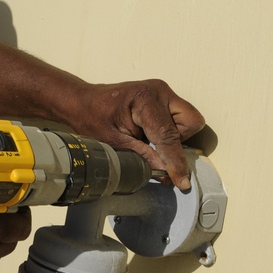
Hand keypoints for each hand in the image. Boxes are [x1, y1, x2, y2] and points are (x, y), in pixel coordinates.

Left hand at [66, 79, 204, 189]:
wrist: (83, 101)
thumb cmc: (92, 117)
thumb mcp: (113, 141)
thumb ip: (141, 156)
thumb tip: (164, 172)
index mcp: (144, 99)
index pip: (168, 135)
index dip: (175, 161)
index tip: (180, 181)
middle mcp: (158, 91)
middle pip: (190, 122)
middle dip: (177, 141)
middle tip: (152, 146)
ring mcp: (163, 92)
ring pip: (189, 120)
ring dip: (174, 135)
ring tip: (146, 137)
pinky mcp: (163, 97)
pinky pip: (180, 117)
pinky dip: (170, 130)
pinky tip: (148, 132)